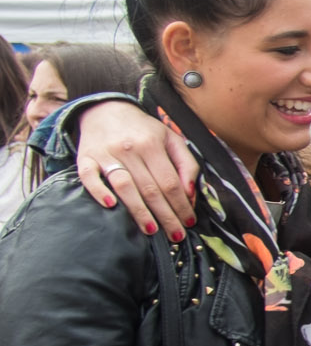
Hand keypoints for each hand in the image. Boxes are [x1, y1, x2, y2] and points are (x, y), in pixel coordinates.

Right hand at [74, 100, 198, 239]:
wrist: (105, 110)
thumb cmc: (143, 130)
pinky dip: (99, 192)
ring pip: (124, 187)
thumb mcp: (171, 139)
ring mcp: (105, 154)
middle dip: (166, 215)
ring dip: (138, 211)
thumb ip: (187, 164)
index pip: (170, 182)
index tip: (189, 222)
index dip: (181, 204)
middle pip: (150, 189)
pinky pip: (89, 178)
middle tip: (175, 235)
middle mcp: (129, 149)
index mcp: (152, 144)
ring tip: (151, 230)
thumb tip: (191, 192)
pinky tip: (111, 207)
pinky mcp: (85, 158)